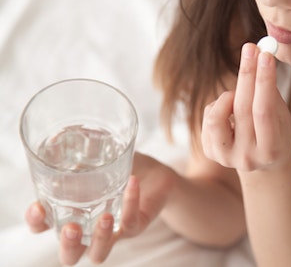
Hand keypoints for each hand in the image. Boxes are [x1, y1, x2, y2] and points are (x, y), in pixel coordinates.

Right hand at [25, 152, 175, 264]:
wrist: (155, 175)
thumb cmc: (122, 168)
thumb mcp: (100, 154)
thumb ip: (81, 145)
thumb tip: (59, 134)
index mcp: (70, 211)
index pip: (43, 226)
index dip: (37, 222)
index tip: (38, 207)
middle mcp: (88, 227)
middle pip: (69, 254)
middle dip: (67, 245)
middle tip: (71, 228)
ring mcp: (112, 231)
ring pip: (99, 253)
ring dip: (99, 239)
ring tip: (104, 217)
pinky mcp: (135, 226)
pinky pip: (131, 223)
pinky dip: (131, 202)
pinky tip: (132, 182)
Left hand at [201, 43, 290, 170]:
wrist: (263, 161)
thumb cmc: (276, 131)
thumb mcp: (282, 116)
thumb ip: (270, 92)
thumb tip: (260, 55)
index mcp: (271, 150)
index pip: (264, 110)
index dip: (264, 81)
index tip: (265, 54)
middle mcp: (247, 158)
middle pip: (242, 109)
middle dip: (247, 74)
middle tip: (251, 48)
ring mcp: (226, 157)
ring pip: (217, 115)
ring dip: (228, 95)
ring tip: (238, 95)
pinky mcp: (210, 152)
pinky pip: (208, 117)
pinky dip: (219, 105)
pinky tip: (230, 110)